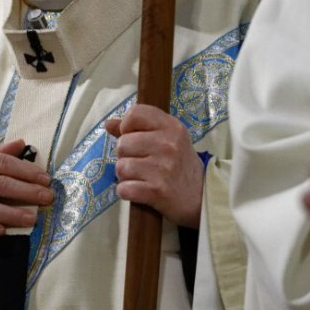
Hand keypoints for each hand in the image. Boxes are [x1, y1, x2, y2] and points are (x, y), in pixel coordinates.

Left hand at [104, 105, 203, 227]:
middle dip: (126, 155)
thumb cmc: (179, 164)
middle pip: (122, 143)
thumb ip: (137, 128)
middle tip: (141, 162)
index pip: (135, 114)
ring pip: (120, 167)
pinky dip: (127, 192)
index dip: (127, 126)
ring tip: (141, 177)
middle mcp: (168, 144)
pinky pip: (124, 188)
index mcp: (171, 127)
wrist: (201, 196)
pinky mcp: (157, 191)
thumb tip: (109, 123)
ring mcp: (163, 168)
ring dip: (126, 175)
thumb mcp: (166, 138)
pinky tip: (139, 190)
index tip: (134, 137)